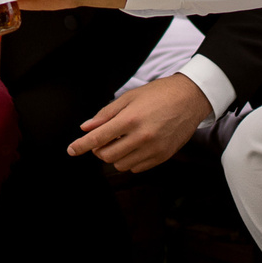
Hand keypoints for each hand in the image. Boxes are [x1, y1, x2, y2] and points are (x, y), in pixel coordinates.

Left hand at [71, 73, 211, 171]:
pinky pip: (137, 168)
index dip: (81, 146)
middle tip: (104, 139)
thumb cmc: (159, 94)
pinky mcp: (163, 157)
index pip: (98, 138)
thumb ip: (106, 114)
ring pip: (121, 165)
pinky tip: (135, 146)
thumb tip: (86, 128)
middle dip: (100, 150)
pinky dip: (130, 161)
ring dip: (115, 156)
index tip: (71, 150)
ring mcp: (153, 149)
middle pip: (107, 156)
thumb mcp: (129, 97)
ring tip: (122, 141)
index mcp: (130, 119)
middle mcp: (141, 137)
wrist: (190, 98)